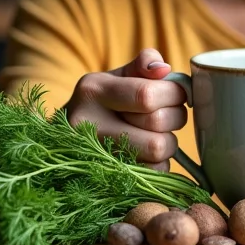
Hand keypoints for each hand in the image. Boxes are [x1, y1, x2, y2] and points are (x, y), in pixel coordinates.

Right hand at [64, 48, 186, 171]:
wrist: (67, 139)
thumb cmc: (104, 101)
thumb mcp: (117, 76)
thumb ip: (143, 64)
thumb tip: (163, 69)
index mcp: (93, 90)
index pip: (147, 94)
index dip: (174, 94)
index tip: (178, 93)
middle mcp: (89, 124)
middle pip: (156, 123)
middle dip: (175, 117)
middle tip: (171, 114)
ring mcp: (95, 156)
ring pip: (157, 150)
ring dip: (169, 142)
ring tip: (158, 133)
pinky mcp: (107, 180)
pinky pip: (153, 172)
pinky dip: (160, 163)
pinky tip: (147, 153)